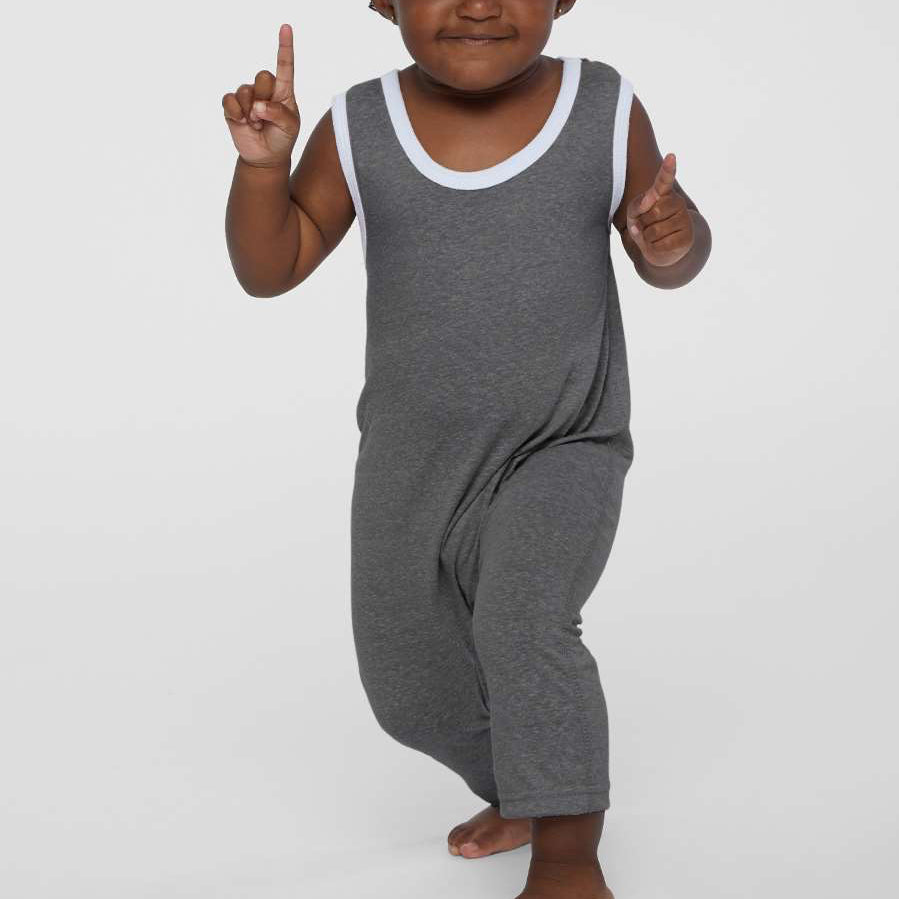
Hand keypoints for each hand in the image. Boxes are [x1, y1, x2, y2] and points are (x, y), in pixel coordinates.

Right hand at [222, 24, 299, 167]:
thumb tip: (258, 105)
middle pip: (262, 76)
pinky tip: (243, 123)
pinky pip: (230, 100)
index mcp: (283, 90)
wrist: (265, 157)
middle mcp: (264, 89)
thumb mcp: (290, 127)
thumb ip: (279, 113)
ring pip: (245, 91)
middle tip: (265, 116)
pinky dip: (236, 113)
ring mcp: (247, 96)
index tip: (286, 27)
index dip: (285, 47)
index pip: (285, 65)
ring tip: (256, 124)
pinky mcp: (232, 105)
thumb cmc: (282, 138)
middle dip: (265, 98)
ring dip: (251, 112)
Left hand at [626, 153, 694, 266]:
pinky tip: (659, 246)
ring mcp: (685, 219)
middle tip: (647, 227)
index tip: (671, 157)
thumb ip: (636, 205)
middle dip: (643, 224)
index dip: (667, 169)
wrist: (659, 250)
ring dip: (646, 238)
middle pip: (652, 213)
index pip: (665, 180)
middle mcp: (677, 202)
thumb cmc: (645, 226)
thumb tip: (648, 201)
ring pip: (654, 231)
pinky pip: (661, 245)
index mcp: (664, 194)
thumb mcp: (634, 215)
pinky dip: (654, 249)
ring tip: (652, 238)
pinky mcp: (687, 237)